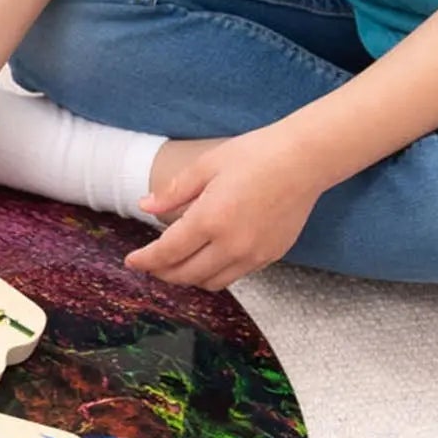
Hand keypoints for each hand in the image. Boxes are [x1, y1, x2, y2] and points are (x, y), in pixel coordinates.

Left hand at [123, 128, 322, 291]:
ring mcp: (254, 254)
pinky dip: (215, 273)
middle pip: (186, 275)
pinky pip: (235, 276)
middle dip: (163, 273)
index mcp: (211, 219)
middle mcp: (232, 244)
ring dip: (189, 277)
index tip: (132, 262)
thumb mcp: (206, 166)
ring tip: (177, 263)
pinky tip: (208, 258)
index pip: (168, 252)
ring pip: (211, 282)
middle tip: (151, 264)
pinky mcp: (271, 256)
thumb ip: (173, 192)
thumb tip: (144, 206)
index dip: (146, 261)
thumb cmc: (256, 155)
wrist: (305, 160)